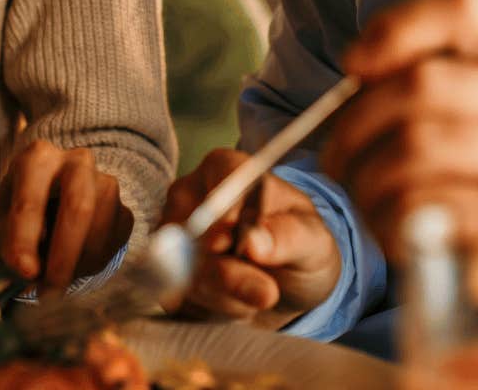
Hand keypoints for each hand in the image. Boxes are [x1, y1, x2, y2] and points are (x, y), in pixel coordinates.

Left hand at [0, 139, 133, 293]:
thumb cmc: (19, 216)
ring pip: (100, 231)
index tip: (23, 272)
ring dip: (75, 265)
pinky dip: (89, 266)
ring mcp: (107, 184)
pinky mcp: (124, 211)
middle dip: (64, 254)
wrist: (53, 209)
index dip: (26, 239)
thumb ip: (8, 245)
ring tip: (53, 277)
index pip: (31, 199)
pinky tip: (72, 264)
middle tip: (49, 290)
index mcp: (37, 158)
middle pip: (79, 206)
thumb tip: (29, 270)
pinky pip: (113, 246)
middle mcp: (77, 162)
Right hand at [158, 149, 341, 329]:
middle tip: (267, 292)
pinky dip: (210, 309)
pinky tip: (235, 304)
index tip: (235, 240)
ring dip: (226, 294)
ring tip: (256, 293)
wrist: (286, 287)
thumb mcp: (314, 242)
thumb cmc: (300, 248)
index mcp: (227, 168)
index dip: (225, 212)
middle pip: (192, 229)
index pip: (217, 177)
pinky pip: (177, 296)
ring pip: (182, 269)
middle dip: (230, 272)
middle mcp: (190, 195)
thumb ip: (290, 237)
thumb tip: (254, 242)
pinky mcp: (164, 272)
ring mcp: (171, 233)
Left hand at [323, 0, 477, 260]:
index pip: (468, 10)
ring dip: (364, 172)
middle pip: (424, 82)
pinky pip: (420, 206)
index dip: (398, 27)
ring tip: (358, 189)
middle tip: (335, 152)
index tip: (352, 64)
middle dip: (356, 120)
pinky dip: (384, 216)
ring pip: (414, 144)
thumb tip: (358, 66)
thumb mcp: (473, 116)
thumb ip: (425, 79)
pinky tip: (387, 224)